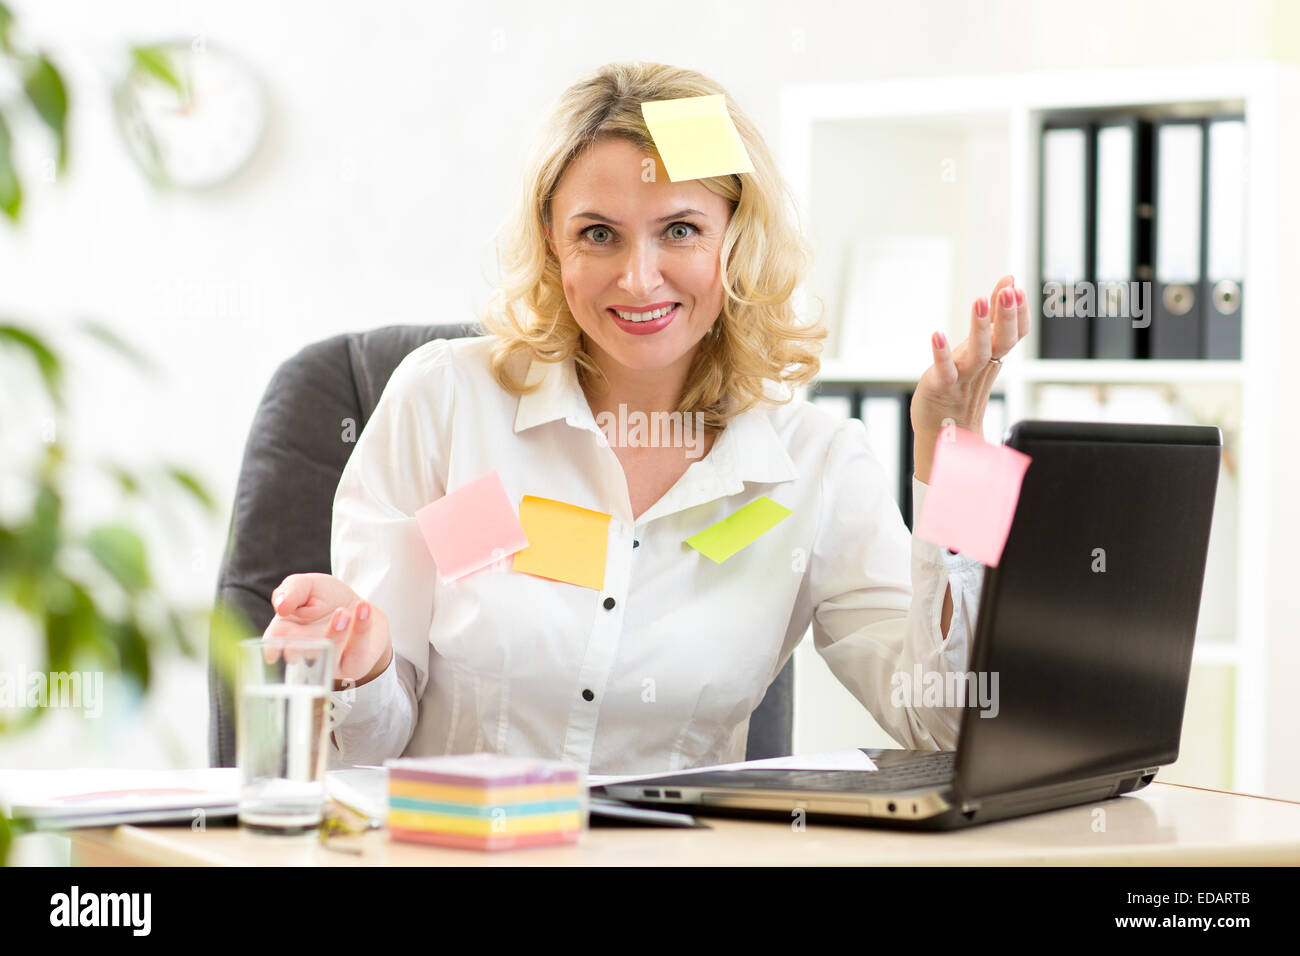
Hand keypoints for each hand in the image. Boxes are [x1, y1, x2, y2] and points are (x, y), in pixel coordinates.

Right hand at [262, 573, 392, 687]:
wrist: (362, 608)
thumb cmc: (327, 599)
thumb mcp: (308, 585)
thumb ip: (292, 589)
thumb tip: (280, 606)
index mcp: (286, 634)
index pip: (274, 644)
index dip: (272, 649)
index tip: (272, 654)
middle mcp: (305, 652)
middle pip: (300, 654)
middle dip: (300, 649)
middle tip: (301, 639)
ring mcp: (330, 661)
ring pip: (330, 653)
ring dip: (335, 634)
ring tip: (342, 613)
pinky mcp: (354, 664)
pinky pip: (358, 651)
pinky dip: (361, 628)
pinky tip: (364, 608)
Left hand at [911, 274, 1028, 481]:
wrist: (944, 433)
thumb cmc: (961, 385)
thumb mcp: (980, 348)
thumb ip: (993, 316)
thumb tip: (1008, 282)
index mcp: (994, 357)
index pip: (1015, 334)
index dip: (1019, 312)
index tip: (1017, 286)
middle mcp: (982, 367)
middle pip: (1003, 341)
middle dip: (1008, 315)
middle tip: (1011, 291)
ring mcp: (963, 378)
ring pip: (978, 354)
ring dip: (981, 328)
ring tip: (980, 302)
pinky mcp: (941, 387)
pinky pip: (944, 371)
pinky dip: (941, 353)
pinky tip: (937, 334)